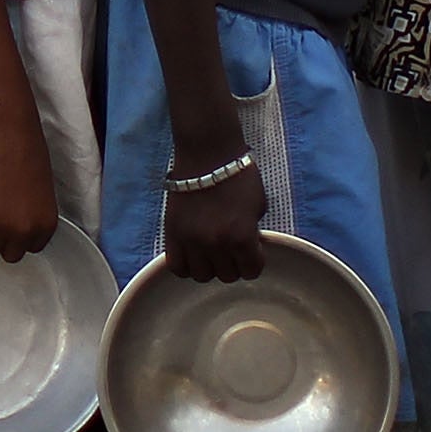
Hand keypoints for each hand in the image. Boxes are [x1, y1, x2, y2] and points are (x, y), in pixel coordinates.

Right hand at [0, 116, 60, 260]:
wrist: (9, 132)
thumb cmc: (28, 152)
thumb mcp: (41, 192)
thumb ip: (32, 215)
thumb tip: (16, 224)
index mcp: (46, 224)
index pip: (30, 249)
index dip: (17, 236)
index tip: (9, 224)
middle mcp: (26, 231)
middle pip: (9, 255)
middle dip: (0, 239)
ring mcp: (1, 225)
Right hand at [161, 162, 267, 282]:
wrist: (207, 155)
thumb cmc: (238, 176)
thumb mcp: (258, 207)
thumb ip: (252, 232)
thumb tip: (246, 245)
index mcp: (242, 237)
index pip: (251, 271)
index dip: (253, 262)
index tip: (251, 251)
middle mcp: (216, 244)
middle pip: (227, 276)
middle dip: (233, 264)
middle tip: (231, 249)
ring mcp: (191, 240)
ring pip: (201, 275)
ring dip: (209, 267)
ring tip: (211, 252)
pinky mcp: (172, 233)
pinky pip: (177, 266)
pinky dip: (186, 265)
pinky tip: (193, 254)